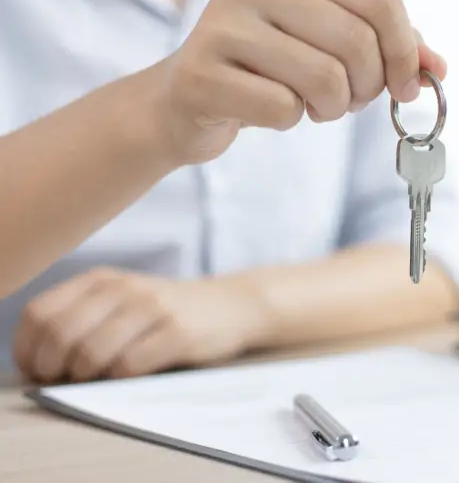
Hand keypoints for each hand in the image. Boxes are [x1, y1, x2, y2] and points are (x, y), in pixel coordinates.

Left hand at [12, 269, 255, 382]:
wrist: (231, 305)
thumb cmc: (167, 311)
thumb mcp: (122, 299)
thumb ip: (82, 317)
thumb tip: (37, 362)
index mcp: (101, 279)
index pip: (39, 313)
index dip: (28, 350)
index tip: (37, 370)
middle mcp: (124, 288)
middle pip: (61, 335)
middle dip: (53, 368)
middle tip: (65, 380)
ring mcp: (152, 308)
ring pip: (91, 352)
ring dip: (85, 377)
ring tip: (96, 378)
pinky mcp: (177, 332)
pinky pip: (129, 365)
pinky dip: (119, 378)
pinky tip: (129, 373)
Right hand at [152, 0, 447, 164]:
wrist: (187, 100)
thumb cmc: (270, 70)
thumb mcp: (328, 45)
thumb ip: (386, 48)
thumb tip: (437, 68)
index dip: (405, 50)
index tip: (408, 85)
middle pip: (357, 40)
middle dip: (368, 87)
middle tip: (351, 101)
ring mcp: (221, 25)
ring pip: (325, 78)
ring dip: (333, 108)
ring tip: (314, 106)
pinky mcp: (202, 74)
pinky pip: (284, 108)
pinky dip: (292, 121)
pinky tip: (272, 111)